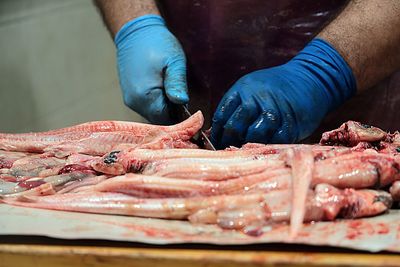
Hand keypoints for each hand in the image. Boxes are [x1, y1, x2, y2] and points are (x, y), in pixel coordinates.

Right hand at [115, 15, 187, 123]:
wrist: (135, 31)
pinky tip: (164, 91)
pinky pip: (146, 107)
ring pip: (152, 114)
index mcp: (144, 95)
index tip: (191, 110)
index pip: (166, 119)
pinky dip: (157, 103)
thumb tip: (182, 102)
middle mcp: (134, 102)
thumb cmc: (156, 43)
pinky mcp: (129, 95)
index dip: (180, 118)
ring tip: (173, 92)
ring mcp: (130, 99)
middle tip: (183, 99)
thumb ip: (177, 83)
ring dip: (164, 108)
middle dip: (172, 113)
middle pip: (158, 119)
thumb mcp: (174, 61)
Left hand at [211, 39, 355, 148]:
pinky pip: (274, 141)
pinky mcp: (291, 124)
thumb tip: (218, 132)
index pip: (222, 114)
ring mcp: (275, 111)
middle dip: (228, 141)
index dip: (217, 132)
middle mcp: (257, 98)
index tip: (216, 141)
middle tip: (228, 149)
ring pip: (253, 135)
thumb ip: (236, 106)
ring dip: (245, 145)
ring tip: (243, 149)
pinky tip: (261, 148)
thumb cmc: (276, 86)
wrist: (310, 78)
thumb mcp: (251, 87)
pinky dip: (265, 147)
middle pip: (235, 126)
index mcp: (244, 88)